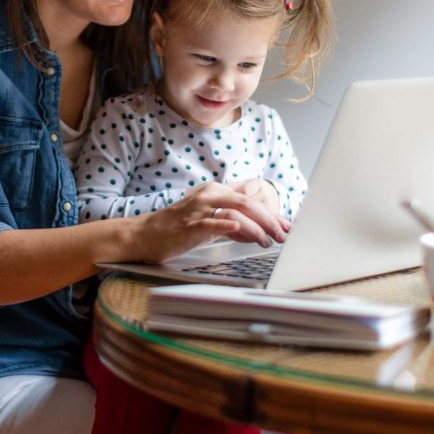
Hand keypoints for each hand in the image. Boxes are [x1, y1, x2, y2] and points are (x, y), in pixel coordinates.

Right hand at [130, 182, 289, 262]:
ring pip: (234, 212)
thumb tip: (256, 232)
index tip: (287, 225)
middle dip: (270, 220)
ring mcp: (198, 210)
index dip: (271, 212)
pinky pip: (211, 223)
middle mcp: (209, 195)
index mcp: (215, 191)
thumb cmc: (178, 229)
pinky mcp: (189, 225)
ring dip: (255, 228)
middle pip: (247, 203)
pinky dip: (227, 225)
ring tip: (268, 241)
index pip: (250, 200)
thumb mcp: (208, 221)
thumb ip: (231, 223)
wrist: (146, 235)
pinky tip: (239, 229)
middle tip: (283, 235)